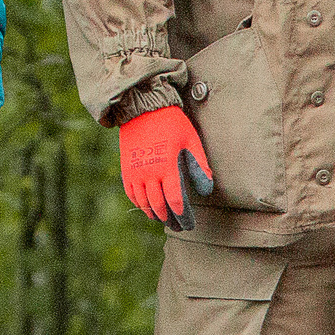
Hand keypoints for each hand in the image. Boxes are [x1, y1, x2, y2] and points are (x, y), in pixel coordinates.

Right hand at [118, 104, 213, 229]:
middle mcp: (149, 173)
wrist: (143, 108)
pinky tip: (146, 207)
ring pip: (143, 201)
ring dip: (153, 213)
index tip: (187, 223)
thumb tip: (207, 188)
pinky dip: (139, 203)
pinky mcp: (126, 168)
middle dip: (169, 218)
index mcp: (167, 166)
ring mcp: (135, 172)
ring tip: (163, 219)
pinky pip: (131, 192)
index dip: (181, 214)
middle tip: (177, 226)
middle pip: (158, 204)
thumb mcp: (191, 140)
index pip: (174, 199)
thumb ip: (199, 165)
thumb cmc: (172, 123)